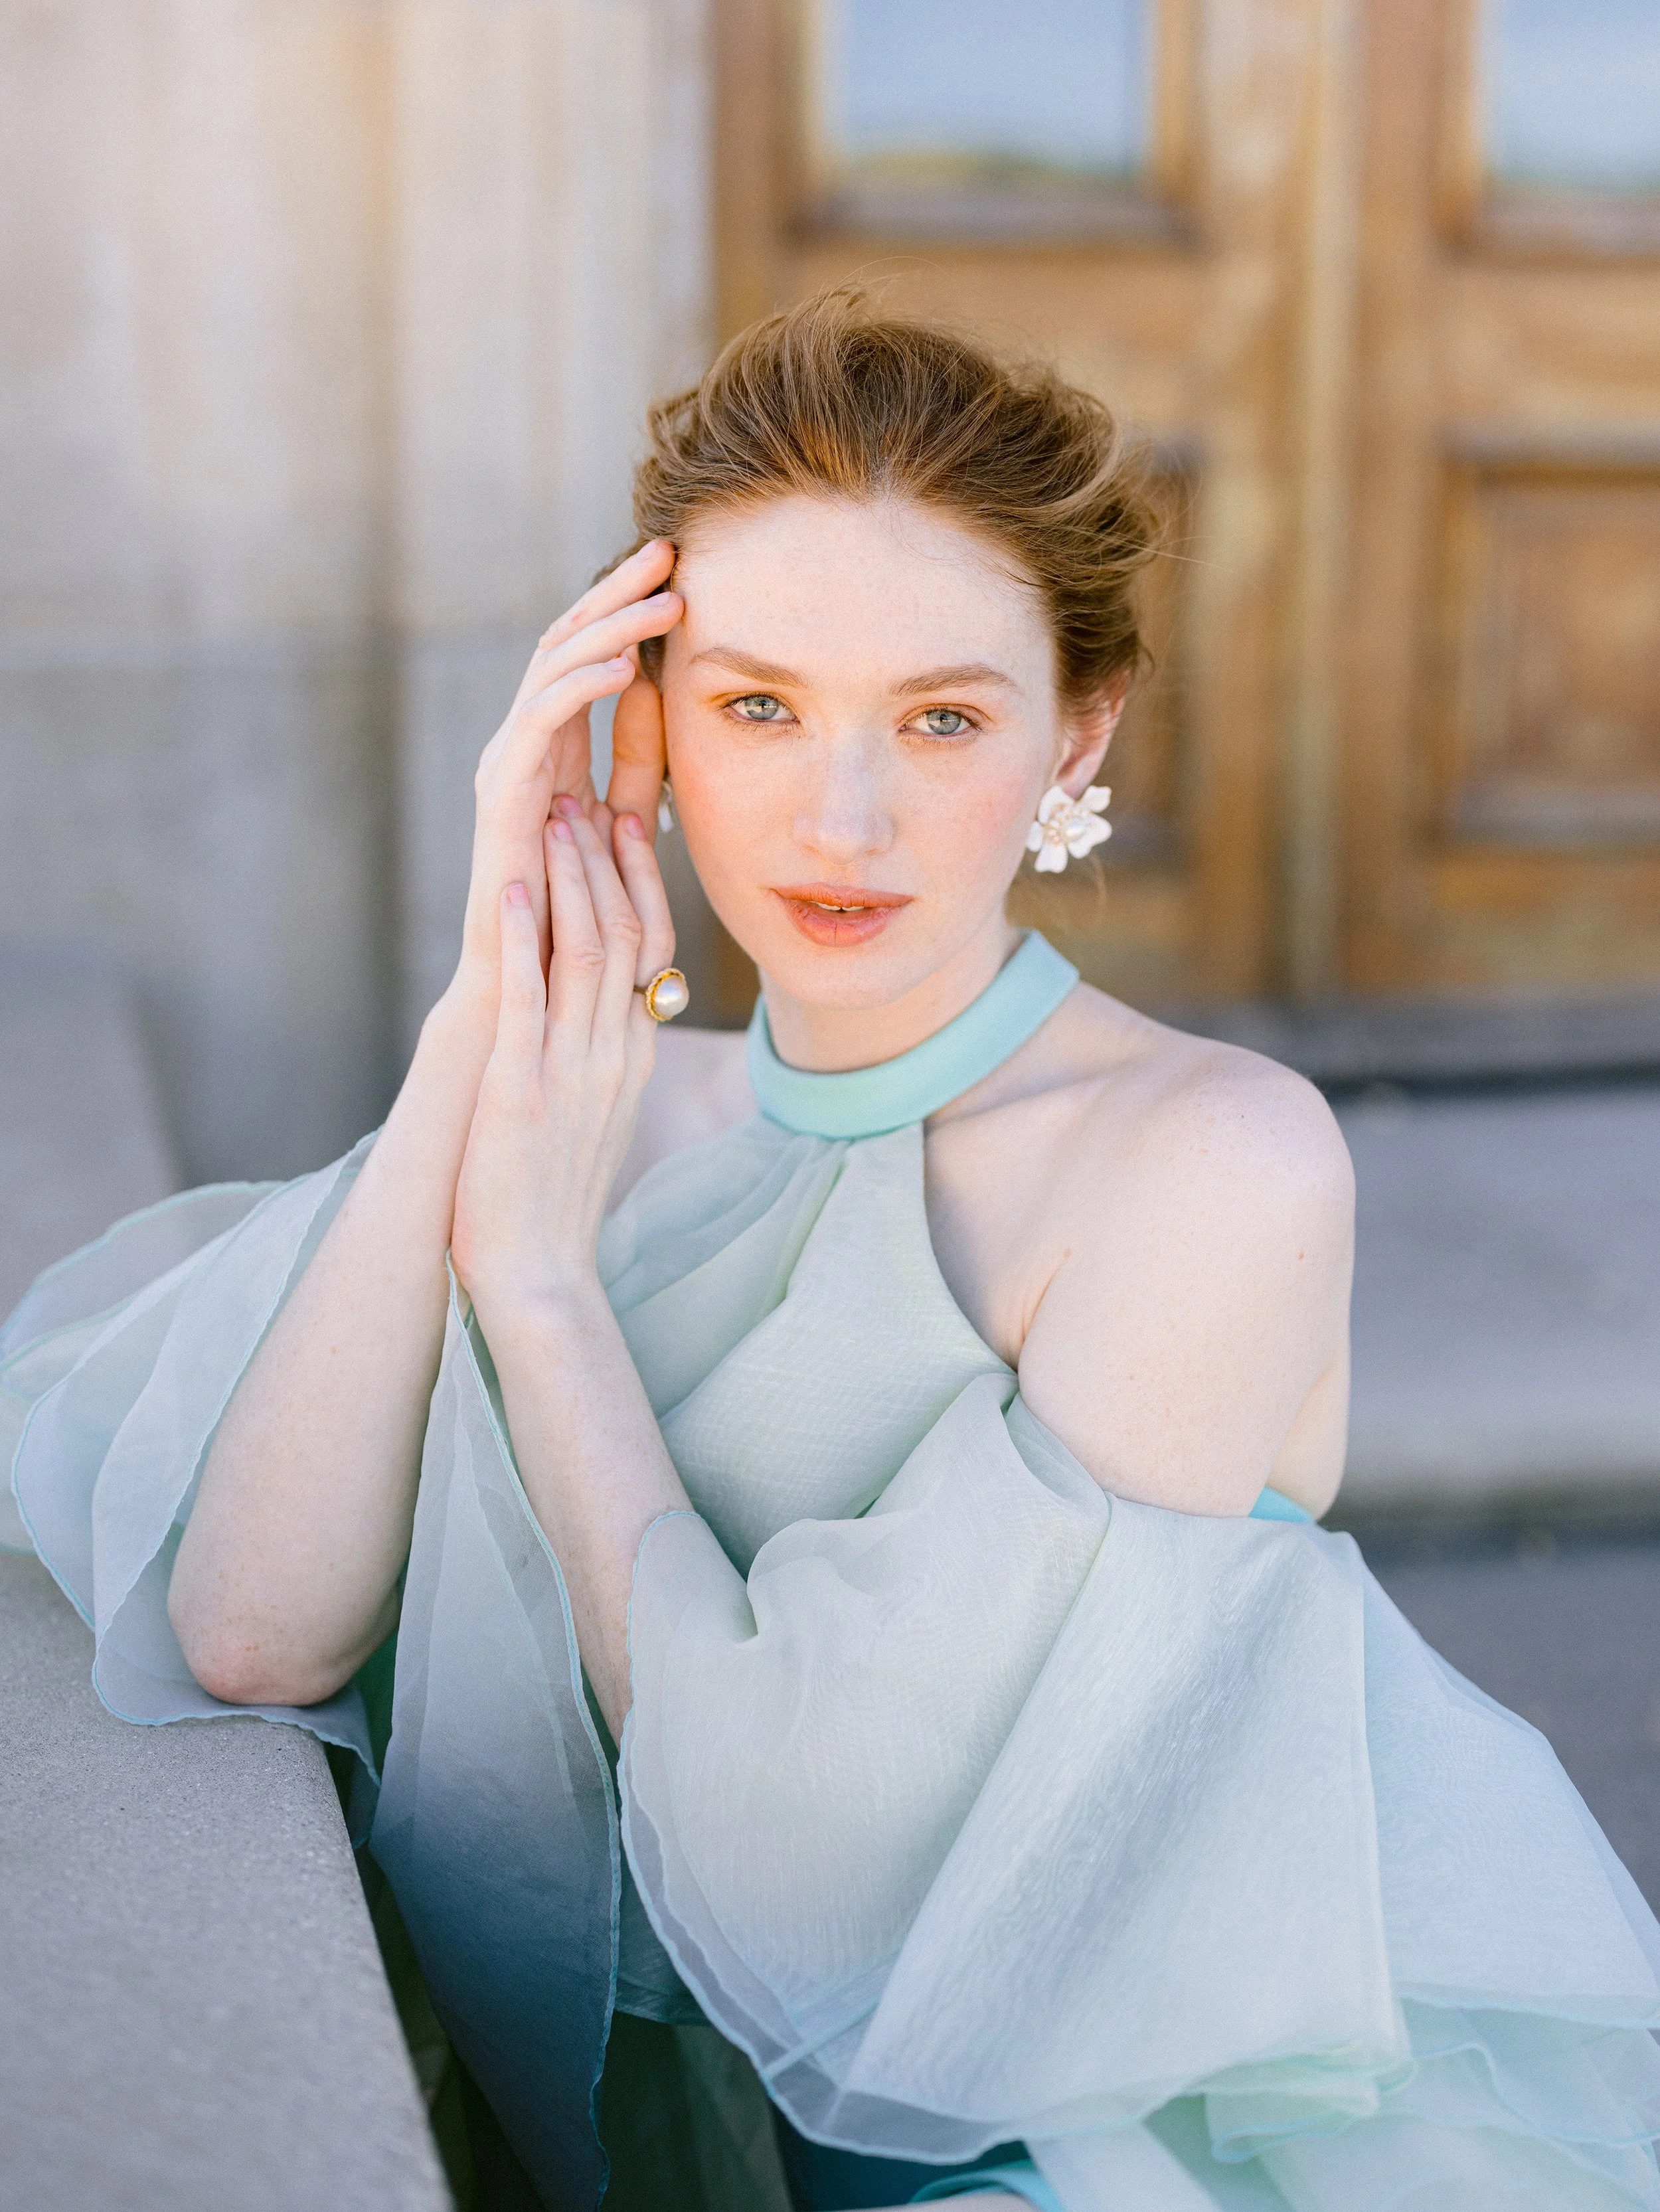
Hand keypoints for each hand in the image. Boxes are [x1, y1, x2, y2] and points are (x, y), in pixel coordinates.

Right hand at [448, 540, 680, 1015]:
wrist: (525, 983)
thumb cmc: (575, 913)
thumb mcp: (624, 820)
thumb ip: (638, 761)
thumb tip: (660, 692)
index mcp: (551, 746)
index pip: (588, 654)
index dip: (626, 607)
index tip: (679, 568)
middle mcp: (523, 744)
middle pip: (567, 642)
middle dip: (616, 592)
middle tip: (668, 549)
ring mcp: (507, 766)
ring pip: (554, 670)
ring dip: (612, 628)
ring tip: (666, 598)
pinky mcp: (503, 797)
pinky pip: (542, 725)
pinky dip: (582, 689)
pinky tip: (626, 666)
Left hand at [452, 800, 676, 1319]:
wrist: (541, 1276)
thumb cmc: (553, 1202)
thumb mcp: (593, 1117)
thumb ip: (600, 1058)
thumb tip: (603, 1016)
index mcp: (629, 1056)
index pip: (650, 949)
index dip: (640, 881)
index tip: (627, 824)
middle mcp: (612, 1052)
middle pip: (627, 932)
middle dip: (608, 860)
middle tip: (590, 794)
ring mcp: (573, 1068)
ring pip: (587, 952)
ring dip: (571, 879)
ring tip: (555, 816)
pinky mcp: (523, 1088)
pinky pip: (529, 999)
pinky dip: (521, 939)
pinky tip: (508, 887)